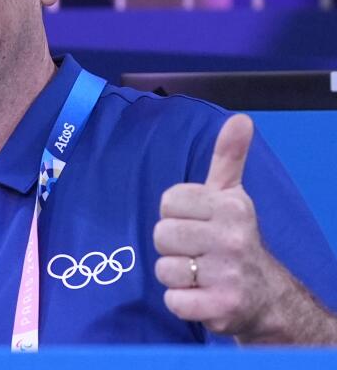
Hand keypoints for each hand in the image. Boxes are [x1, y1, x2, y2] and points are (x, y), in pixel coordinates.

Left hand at [153, 114, 283, 337]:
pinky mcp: (221, 307)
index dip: (176, 215)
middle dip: (173, 247)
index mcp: (231, 206)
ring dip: (176, 276)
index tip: (197, 224)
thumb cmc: (235, 238)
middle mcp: (232, 237)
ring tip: (200, 274)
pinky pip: (173, 300)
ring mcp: (228, 274)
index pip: (168, 202)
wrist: (265, 297)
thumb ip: (229, 157)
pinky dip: (180, 302)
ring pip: (164, 269)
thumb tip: (240, 119)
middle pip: (161, 235)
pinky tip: (201, 296)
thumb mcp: (232, 196)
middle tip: (197, 252)